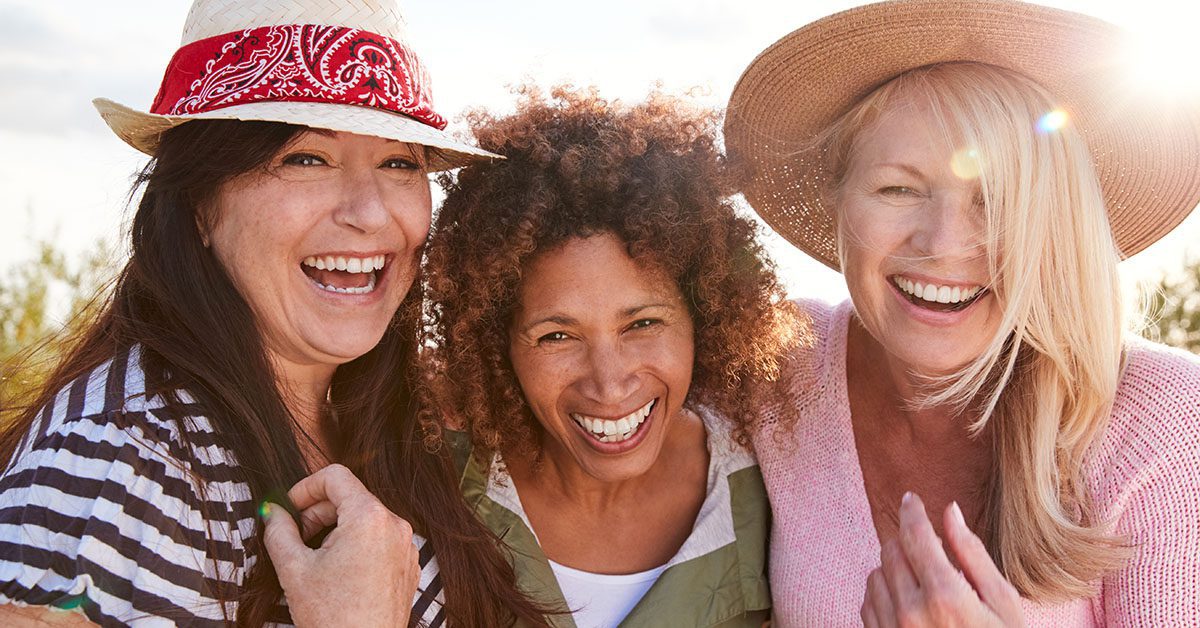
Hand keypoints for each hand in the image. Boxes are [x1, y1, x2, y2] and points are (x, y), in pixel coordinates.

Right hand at [262, 464, 420, 627]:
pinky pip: (379, 539)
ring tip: (316, 560)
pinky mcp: (408, 563)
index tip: (289, 509)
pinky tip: (338, 573)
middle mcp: (395, 524)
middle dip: (318, 513)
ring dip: (336, 530)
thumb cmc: (332, 616)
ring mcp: (405, 545)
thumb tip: (272, 510)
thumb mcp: (294, 569)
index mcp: (369, 517)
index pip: (335, 476)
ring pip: (364, 519)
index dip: (305, 487)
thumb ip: (279, 531)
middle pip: (350, 497)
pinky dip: (356, 545)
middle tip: (296, 540)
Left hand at [860, 493, 1024, 627]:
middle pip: (892, 551)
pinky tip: (908, 603)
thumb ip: (972, 554)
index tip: (911, 498)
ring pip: (876, 573)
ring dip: (895, 569)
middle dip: (908, 543)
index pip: (915, 535)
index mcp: (946, 596)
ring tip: (924, 585)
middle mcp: (912, 612)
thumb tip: (950, 511)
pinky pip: (868, 601)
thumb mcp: (1002, 603)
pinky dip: (883, 593)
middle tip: (931, 554)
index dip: (912, 510)